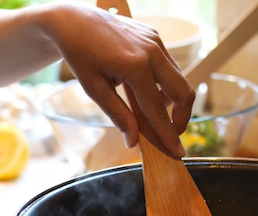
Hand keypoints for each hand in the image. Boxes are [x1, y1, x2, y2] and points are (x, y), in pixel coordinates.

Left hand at [47, 4, 194, 156]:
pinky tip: (145, 92)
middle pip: (183, 93)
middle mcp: (152, 52)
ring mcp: (156, 42)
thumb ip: (118, 115)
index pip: (157, 110)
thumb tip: (133, 141)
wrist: (74, 21)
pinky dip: (164, 85)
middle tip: (170, 134)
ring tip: (150, 112)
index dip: (168, 134)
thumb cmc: (80, 55)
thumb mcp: (94, 89)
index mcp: (135, 66)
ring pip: (179, 80)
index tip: (177, 152)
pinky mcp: (155, 37)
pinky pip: (169, 67)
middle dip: (181, 119)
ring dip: (172, 101)